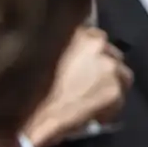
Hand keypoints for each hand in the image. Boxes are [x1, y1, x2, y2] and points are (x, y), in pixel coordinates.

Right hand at [23, 26, 131, 146]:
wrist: (32, 115)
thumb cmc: (26, 88)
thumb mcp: (41, 54)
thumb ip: (60, 48)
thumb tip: (72, 56)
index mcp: (76, 31)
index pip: (94, 37)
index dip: (89, 53)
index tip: (83, 65)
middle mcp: (96, 43)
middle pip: (111, 53)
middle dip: (103, 67)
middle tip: (89, 82)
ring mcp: (109, 66)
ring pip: (121, 75)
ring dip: (110, 84)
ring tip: (93, 99)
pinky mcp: (115, 90)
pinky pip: (120, 98)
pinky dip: (110, 106)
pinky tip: (92, 113)